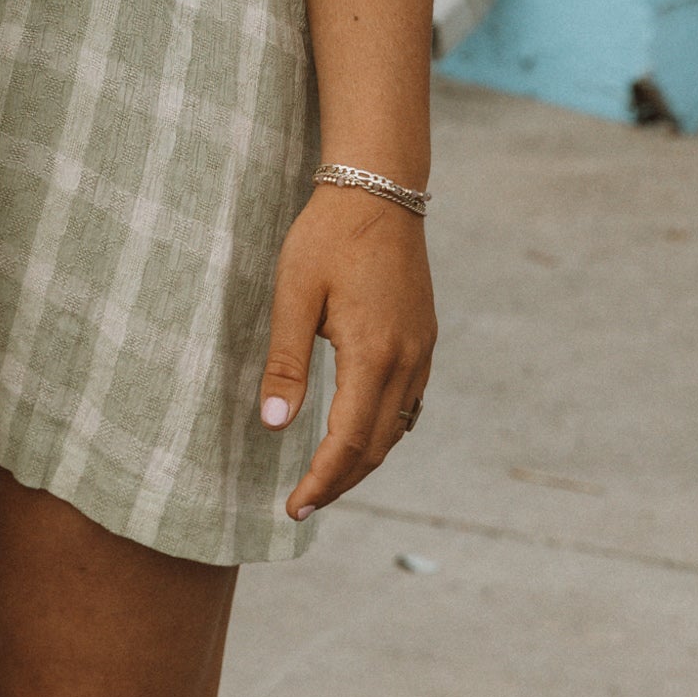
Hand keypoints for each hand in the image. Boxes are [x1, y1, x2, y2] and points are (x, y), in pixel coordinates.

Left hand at [258, 183, 436, 520]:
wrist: (378, 189)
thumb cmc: (328, 236)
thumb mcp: (294, 294)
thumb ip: (286, 363)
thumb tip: (273, 426)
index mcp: (373, 354)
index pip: (348, 442)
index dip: (322, 481)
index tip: (294, 507)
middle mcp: (406, 360)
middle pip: (376, 446)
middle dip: (341, 481)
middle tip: (303, 503)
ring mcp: (421, 350)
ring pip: (396, 428)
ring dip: (363, 459)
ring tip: (326, 478)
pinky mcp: (424, 337)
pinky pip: (408, 402)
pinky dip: (382, 430)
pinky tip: (359, 432)